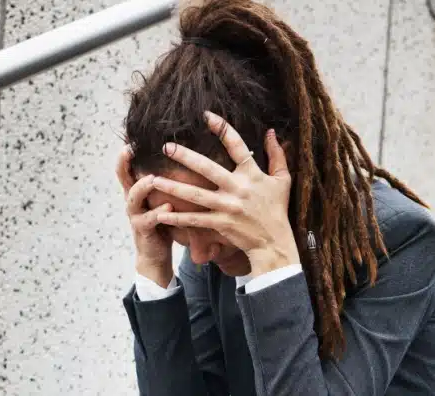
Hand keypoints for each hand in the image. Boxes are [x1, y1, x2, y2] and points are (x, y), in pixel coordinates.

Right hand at [116, 144, 174, 285]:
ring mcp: (135, 215)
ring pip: (133, 197)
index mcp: (136, 191)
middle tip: (130, 149)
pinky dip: (158, 212)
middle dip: (123, 163)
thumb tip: (185, 158)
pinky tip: (169, 207)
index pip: (126, 168)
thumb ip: (167, 184)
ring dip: (142, 187)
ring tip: (153, 179)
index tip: (130, 137)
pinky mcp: (143, 230)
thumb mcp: (162, 200)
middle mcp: (132, 201)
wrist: (155, 255)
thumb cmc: (163, 223)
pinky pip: (149, 219)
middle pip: (122, 178)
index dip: (125, 153)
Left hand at [150, 112, 301, 275]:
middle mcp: (238, 188)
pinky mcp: (221, 224)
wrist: (274, 241)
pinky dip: (177, 218)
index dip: (222, 128)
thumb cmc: (277, 209)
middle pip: (207, 168)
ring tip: (152, 179)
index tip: (206, 115)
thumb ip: (277, 154)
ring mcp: (228, 207)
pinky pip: (195, 220)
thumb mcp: (282, 180)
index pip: (236, 145)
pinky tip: (160, 214)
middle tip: (166, 146)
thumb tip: (272, 131)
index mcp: (252, 174)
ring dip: (173, 187)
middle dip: (185, 156)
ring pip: (195, 195)